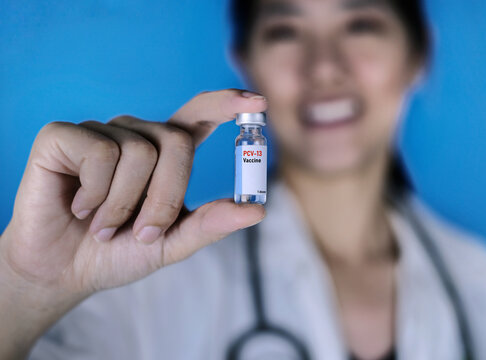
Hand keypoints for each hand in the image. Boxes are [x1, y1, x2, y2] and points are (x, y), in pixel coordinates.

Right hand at [0, 89, 266, 300]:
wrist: (64, 270)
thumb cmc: (119, 251)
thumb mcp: (172, 242)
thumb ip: (211, 224)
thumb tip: (257, 211)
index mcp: (163, 152)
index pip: (198, 114)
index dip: (226, 104)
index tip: (258, 102)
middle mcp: (135, 134)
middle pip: (177, 141)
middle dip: (165, 197)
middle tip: (141, 232)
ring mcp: (100, 132)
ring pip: (139, 153)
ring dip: (124, 205)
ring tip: (103, 224)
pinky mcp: (63, 137)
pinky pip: (99, 155)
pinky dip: (95, 194)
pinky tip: (79, 207)